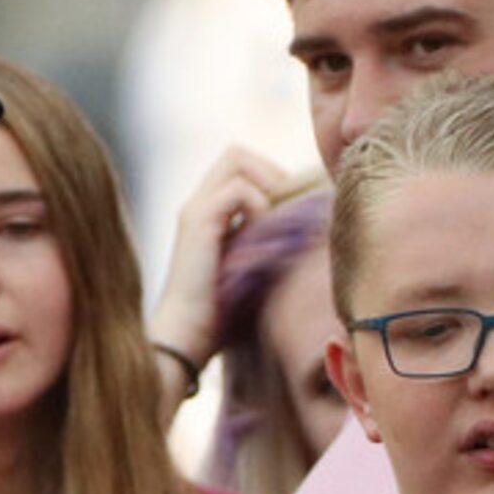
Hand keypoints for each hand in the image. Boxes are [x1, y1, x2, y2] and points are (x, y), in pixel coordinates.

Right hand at [151, 145, 293, 369]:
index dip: (269, 176)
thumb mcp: (252, 269)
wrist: (185, 340)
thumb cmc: (221, 317)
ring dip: (267, 183)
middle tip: (288, 208)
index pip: (239, 166)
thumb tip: (308, 226)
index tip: (289, 209)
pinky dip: (259, 205)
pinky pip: (237, 190)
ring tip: (277, 220)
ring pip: (236, 159)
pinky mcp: (198, 222)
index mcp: (207, 214)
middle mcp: (198, 204)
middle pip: (237, 154)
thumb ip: (268, 243)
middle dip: (271, 172)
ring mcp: (195, 210)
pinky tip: (264, 234)